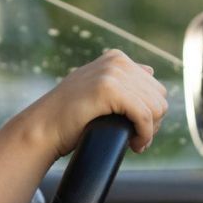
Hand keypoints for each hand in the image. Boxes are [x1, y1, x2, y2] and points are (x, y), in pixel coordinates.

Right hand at [16, 49, 168, 158]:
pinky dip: (144, 134)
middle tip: (136, 138)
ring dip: (149, 131)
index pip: (156, 88)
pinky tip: (134, 145)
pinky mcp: (109, 89)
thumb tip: (150, 70)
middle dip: (153, 123)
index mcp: (116, 58)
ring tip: (134, 142)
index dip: (151, 114)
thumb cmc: (69, 115)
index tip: (136, 129)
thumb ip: (120, 77)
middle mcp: (116, 61)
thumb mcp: (96, 87)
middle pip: (159, 98)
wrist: (43, 127)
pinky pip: (144, 116)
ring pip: (156, 108)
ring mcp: (112, 73)